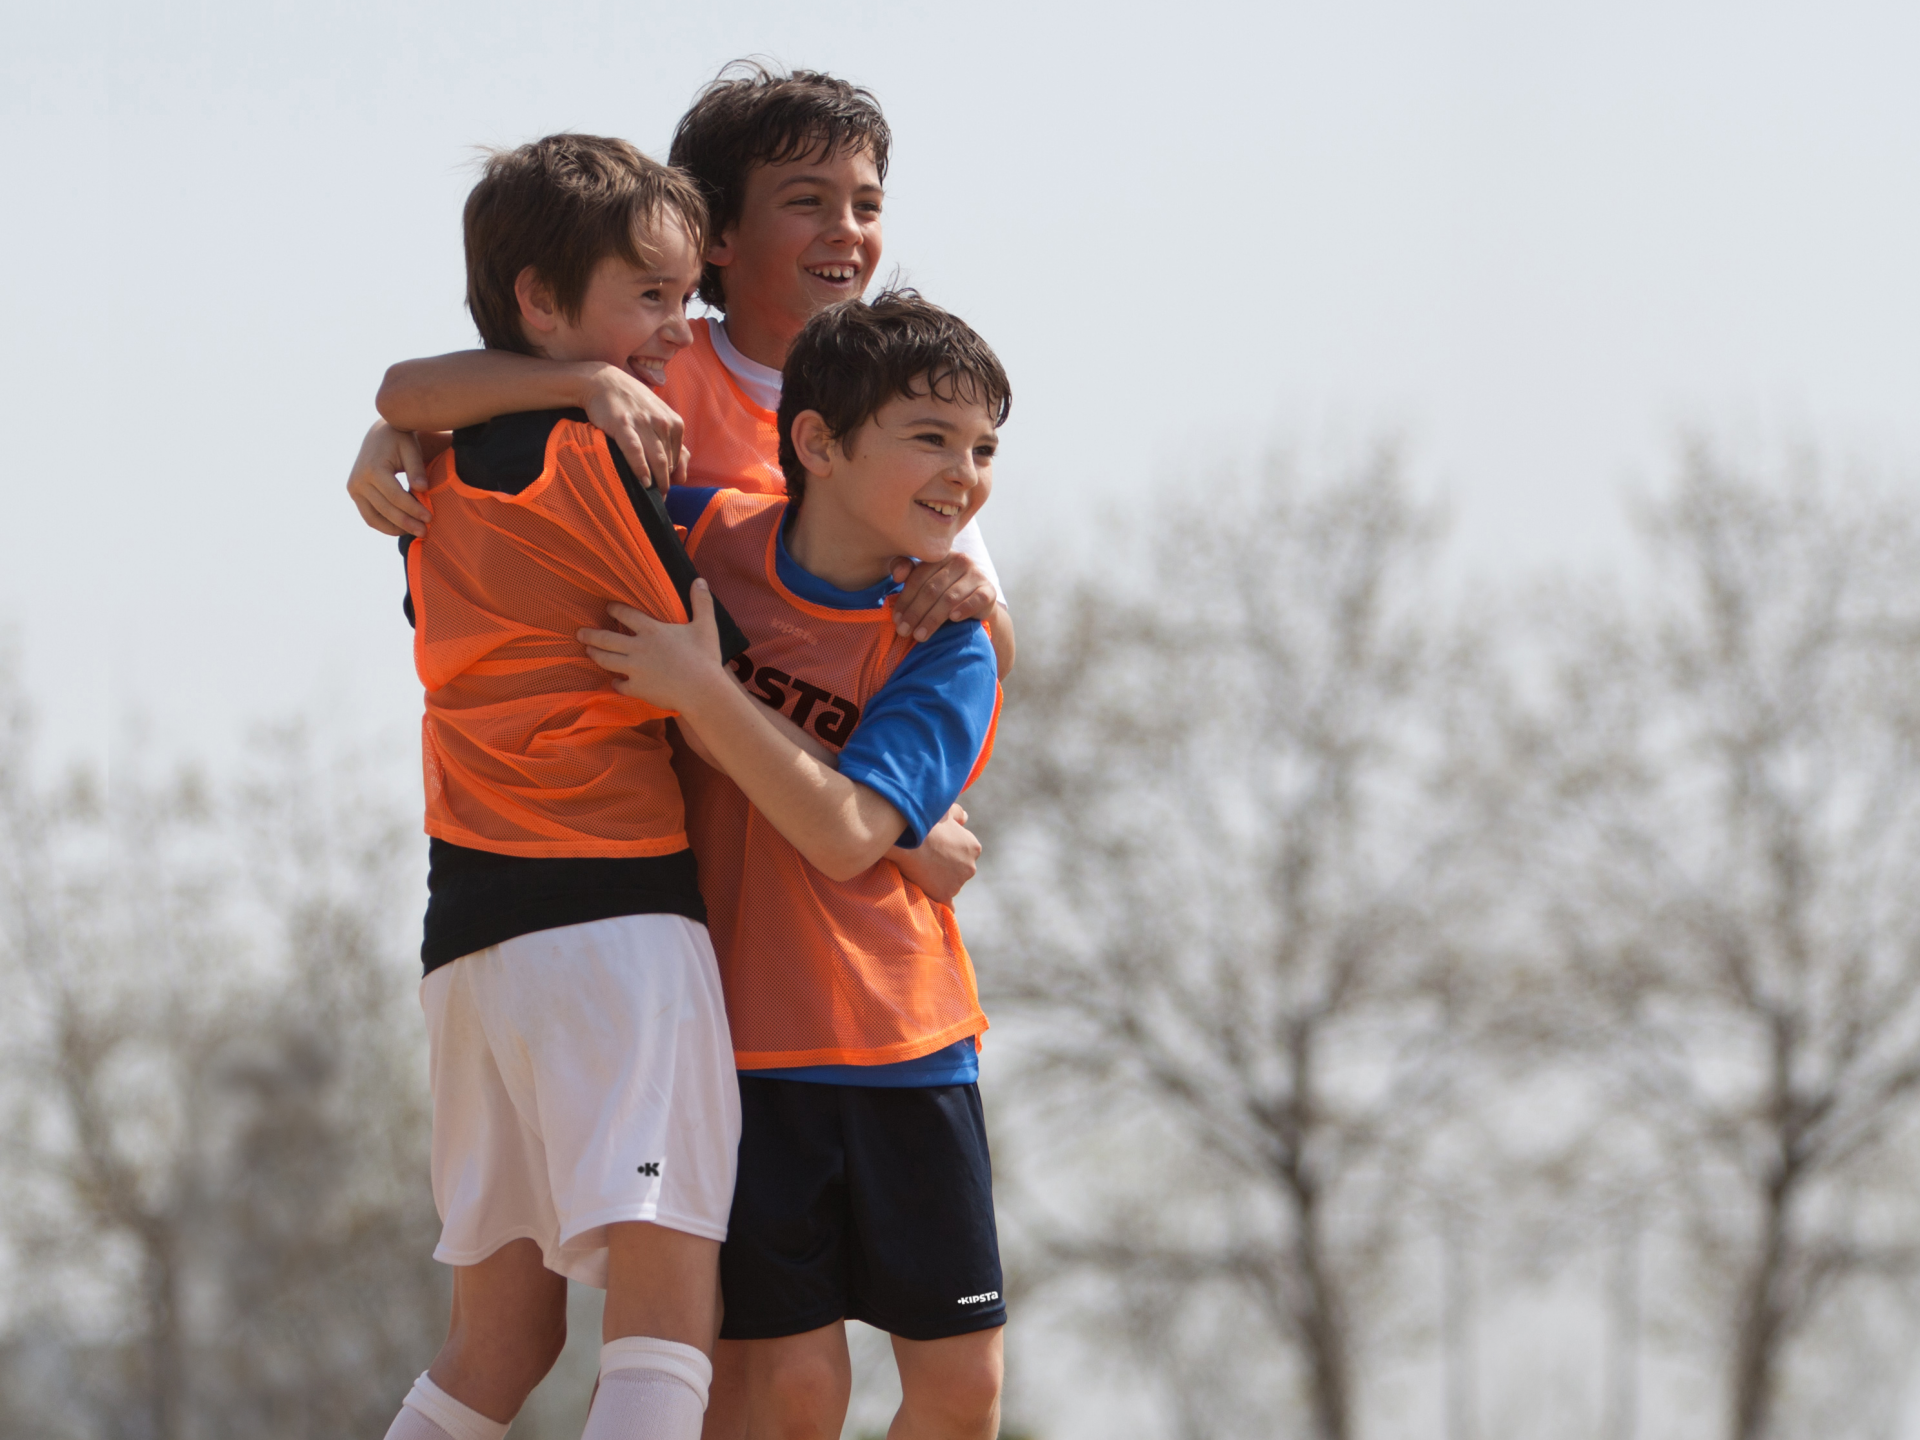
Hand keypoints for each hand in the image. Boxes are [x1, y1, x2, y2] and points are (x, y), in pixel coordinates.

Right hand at [347, 420, 434, 536]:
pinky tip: (402, 527)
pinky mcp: (354, 493)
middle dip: (406, 523)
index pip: (396, 496)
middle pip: (385, 509)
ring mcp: (354, 488)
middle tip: (424, 531)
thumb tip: (422, 489)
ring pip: (373, 518)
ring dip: (394, 529)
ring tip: (414, 532)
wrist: (379, 433)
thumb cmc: (399, 439)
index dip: (413, 509)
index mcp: (373, 469)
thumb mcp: (411, 449)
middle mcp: (359, 481)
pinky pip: (368, 516)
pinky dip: (384, 524)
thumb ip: (416, 469)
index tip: (429, 517)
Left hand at [578, 581, 725, 711]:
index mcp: (651, 630)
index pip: (625, 614)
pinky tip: (614, 682)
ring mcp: (634, 669)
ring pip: (606, 660)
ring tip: (588, 651)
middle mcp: (637, 648)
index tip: (608, 607)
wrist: (702, 691)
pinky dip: (616, 683)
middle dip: (591, 634)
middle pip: (606, 639)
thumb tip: (700, 580)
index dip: (614, 609)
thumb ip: (701, 602)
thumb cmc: (704, 657)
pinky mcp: (637, 688)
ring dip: (595, 655)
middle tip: (580, 632)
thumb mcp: (706, 626)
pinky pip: (620, 685)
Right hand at [583, 365, 686, 489]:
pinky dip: (641, 468)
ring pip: (656, 459)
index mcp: (674, 422)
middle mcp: (663, 422)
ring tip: (652, 497)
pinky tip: (644, 482)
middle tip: (659, 500)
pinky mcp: (624, 425)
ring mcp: (644, 423)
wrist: (602, 382)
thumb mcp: (658, 420)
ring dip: (657, 482)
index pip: (678, 459)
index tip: (663, 489)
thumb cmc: (631, 405)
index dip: (671, 477)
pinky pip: (636, 451)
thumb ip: (673, 446)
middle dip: (664, 483)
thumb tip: (682, 478)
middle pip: (668, 462)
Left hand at [888, 552, 997, 641]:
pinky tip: (953, 619)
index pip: (918, 577)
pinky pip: (976, 599)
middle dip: (915, 613)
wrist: (977, 607)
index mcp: (940, 556)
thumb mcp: (924, 582)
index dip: (905, 599)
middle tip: (904, 632)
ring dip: (932, 619)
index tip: (896, 620)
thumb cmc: (944, 594)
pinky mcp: (989, 590)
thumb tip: (897, 575)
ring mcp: (976, 574)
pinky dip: (964, 609)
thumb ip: (907, 573)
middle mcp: (959, 560)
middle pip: (932, 589)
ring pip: (949, 597)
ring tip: (920, 636)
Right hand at [889, 804, 980, 903]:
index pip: (966, 853)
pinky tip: (936, 901)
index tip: (937, 847)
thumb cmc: (925, 822)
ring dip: (941, 881)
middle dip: (948, 867)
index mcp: (974, 848)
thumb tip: (965, 819)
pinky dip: (943, 903)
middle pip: (961, 871)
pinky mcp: (944, 895)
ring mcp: (958, 883)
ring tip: (922, 872)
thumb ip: (959, 814)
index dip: (951, 850)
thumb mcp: (946, 810)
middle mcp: (971, 867)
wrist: (907, 840)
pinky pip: (948, 905)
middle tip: (928, 860)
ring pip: (952, 885)